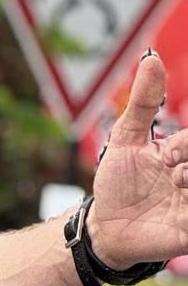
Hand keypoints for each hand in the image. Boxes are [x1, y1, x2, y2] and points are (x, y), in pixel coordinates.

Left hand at [87, 51, 187, 270]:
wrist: (105, 227)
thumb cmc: (117, 182)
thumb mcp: (125, 139)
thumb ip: (143, 102)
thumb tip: (151, 58)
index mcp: (187, 152)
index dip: (186, 146)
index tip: (166, 156)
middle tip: (175, 173)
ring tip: (178, 184)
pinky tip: (183, 206)